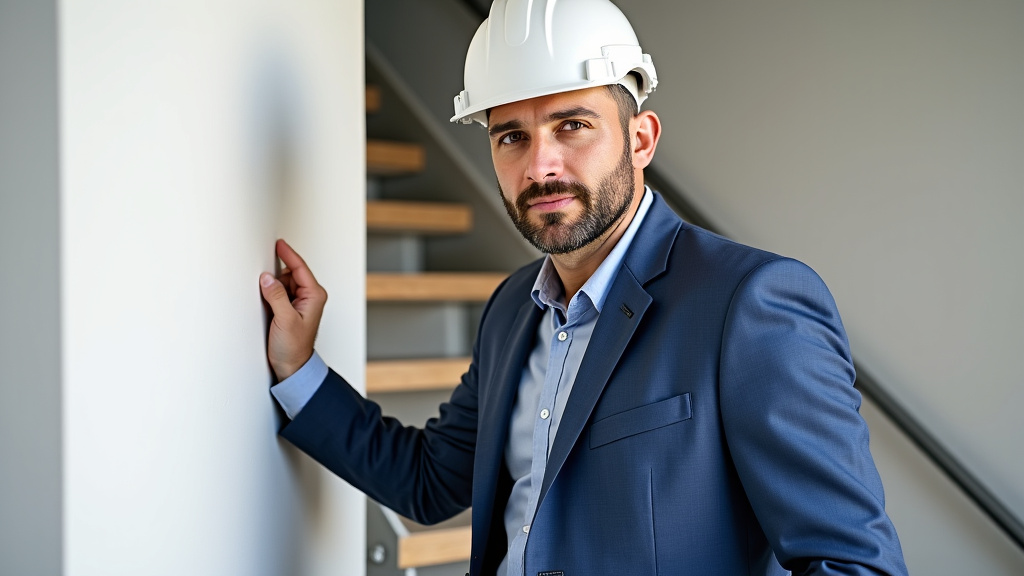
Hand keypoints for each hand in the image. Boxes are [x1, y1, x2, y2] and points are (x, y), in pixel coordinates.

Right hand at [259, 239, 326, 380]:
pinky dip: (271, 292)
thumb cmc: (294, 348)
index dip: (288, 254)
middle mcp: (309, 297)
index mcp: (315, 296)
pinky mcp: (289, 307)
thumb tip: (267, 278)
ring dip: (273, 285)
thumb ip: (276, 296)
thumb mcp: (285, 319)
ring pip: (283, 282)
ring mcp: (299, 302)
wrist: (291, 366)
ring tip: (268, 302)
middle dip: (277, 274)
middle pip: (290, 273)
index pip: (300, 268)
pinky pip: (278, 292)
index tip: (278, 244)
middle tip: (263, 279)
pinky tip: (266, 301)